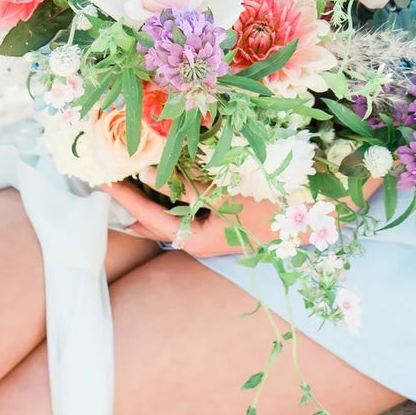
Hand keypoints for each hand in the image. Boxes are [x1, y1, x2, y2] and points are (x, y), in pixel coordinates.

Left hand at [97, 165, 277, 257]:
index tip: (101, 181)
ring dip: (150, 198)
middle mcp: (200, 241)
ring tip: (125, 180)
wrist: (313, 211)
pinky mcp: (222, 222)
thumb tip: (151, 172)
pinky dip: (173, 194)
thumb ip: (187, 184)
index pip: (149, 218)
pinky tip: (164, 180)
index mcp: (196, 241)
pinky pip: (188, 209)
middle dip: (132, 203)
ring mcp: (211, 233)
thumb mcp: (224, 191)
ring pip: (170, 216)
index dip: (125, 197)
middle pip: (155, 223)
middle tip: (106, 182)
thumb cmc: (267, 203)